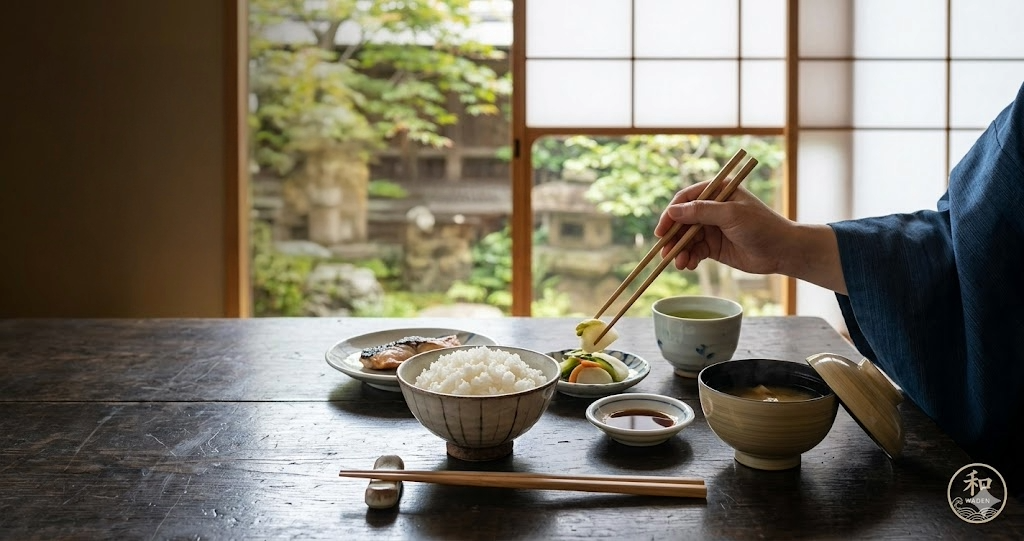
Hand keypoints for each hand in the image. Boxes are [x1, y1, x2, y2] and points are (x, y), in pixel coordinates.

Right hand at [653, 181, 846, 293]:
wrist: (782, 251)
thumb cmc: (761, 226)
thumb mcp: (730, 215)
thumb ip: (701, 211)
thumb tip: (672, 211)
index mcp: (717, 191)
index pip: (686, 199)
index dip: (671, 214)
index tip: (662, 231)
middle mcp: (712, 208)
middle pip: (682, 220)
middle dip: (673, 237)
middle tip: (666, 252)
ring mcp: (712, 228)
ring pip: (686, 238)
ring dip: (680, 251)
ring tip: (680, 264)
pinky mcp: (714, 246)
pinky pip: (694, 251)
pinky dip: (689, 258)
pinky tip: (689, 265)